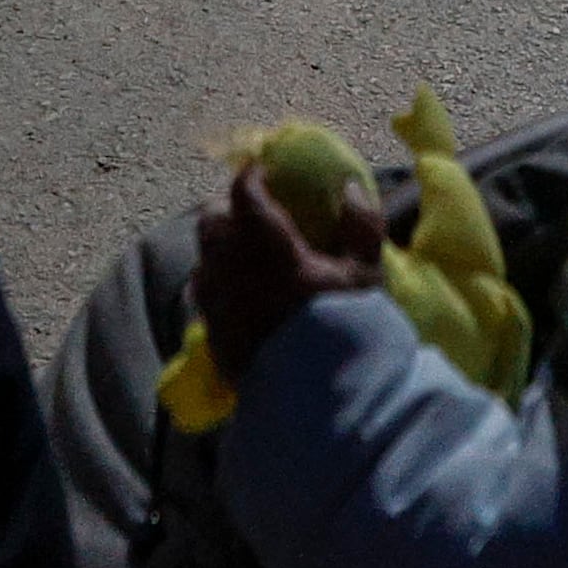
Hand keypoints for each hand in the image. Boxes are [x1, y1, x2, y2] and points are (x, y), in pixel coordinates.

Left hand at [189, 163, 386, 382]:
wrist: (316, 396)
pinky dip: (218, 287)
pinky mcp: (212, 335)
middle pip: (210, 221)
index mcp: (265, 242)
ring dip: (218, 251)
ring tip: (242, 257)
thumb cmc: (344, 327)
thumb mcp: (365, 275)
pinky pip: (205, 298)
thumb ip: (361, 224)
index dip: (252, 174)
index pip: (244, 190)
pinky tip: (240, 297)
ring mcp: (216, 302)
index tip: (265, 172)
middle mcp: (231, 266)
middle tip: (249, 213)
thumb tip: (350, 187)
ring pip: (202, 260)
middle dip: (225, 210)